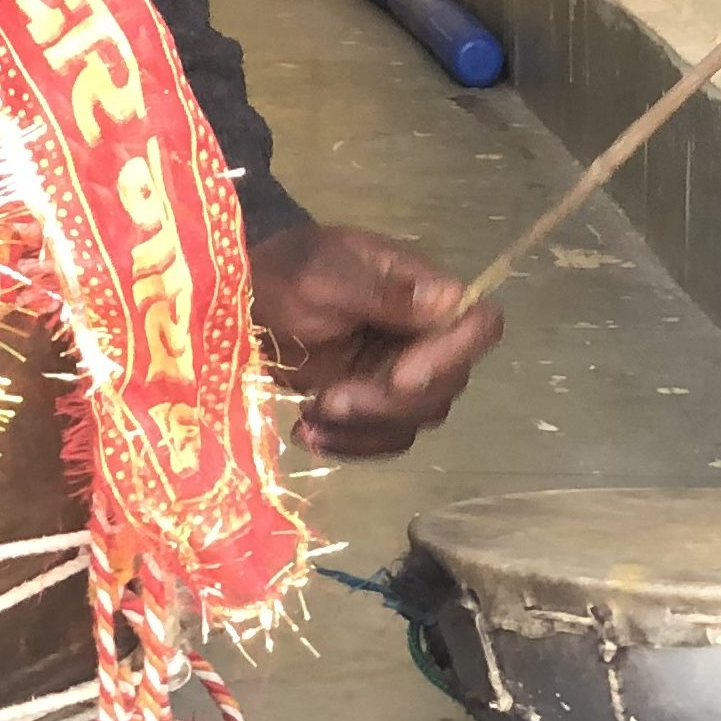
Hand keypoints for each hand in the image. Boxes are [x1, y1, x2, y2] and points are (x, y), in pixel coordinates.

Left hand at [249, 223, 502, 458]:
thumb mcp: (321, 277)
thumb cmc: (281, 276)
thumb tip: (453, 296)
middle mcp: (424, 332)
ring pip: (420, 418)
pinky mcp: (378, 401)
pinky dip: (352, 443)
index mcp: (419, 289)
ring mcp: (404, 369)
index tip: (399, 376)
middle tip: (329, 400)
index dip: (453, 356)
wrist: (242, 304)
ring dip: (365, 427)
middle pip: (449, 383)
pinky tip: (307, 432)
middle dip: (389, 402)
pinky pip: (389, 436)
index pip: (479, 323)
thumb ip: (383, 292)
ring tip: (311, 414)